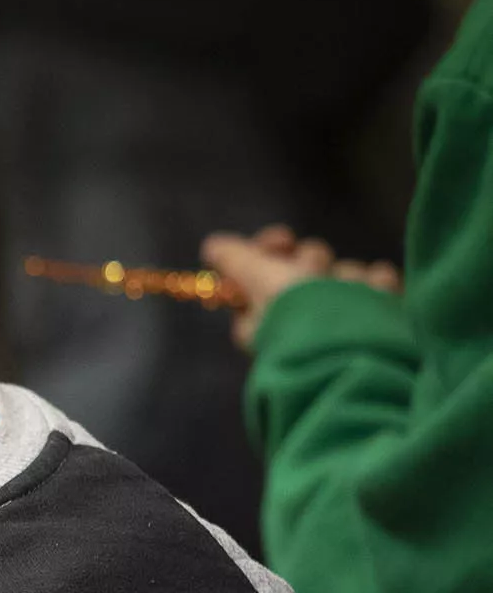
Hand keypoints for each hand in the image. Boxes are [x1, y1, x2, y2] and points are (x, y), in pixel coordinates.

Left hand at [202, 225, 402, 351]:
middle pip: (308, 263)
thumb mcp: (259, 280)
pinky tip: (377, 297)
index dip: (271, 248)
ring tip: (350, 298)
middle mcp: (299, 318)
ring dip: (348, 278)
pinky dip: (378, 287)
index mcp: (264, 314)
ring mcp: (340, 319)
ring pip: (345, 271)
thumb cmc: (298, 314)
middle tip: (315, 277)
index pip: (263, 266)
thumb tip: (213, 246)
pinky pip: (378, 283)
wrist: (353, 352)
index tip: (284, 240)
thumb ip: (235, 261)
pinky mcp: (377, 320)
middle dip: (313, 264)